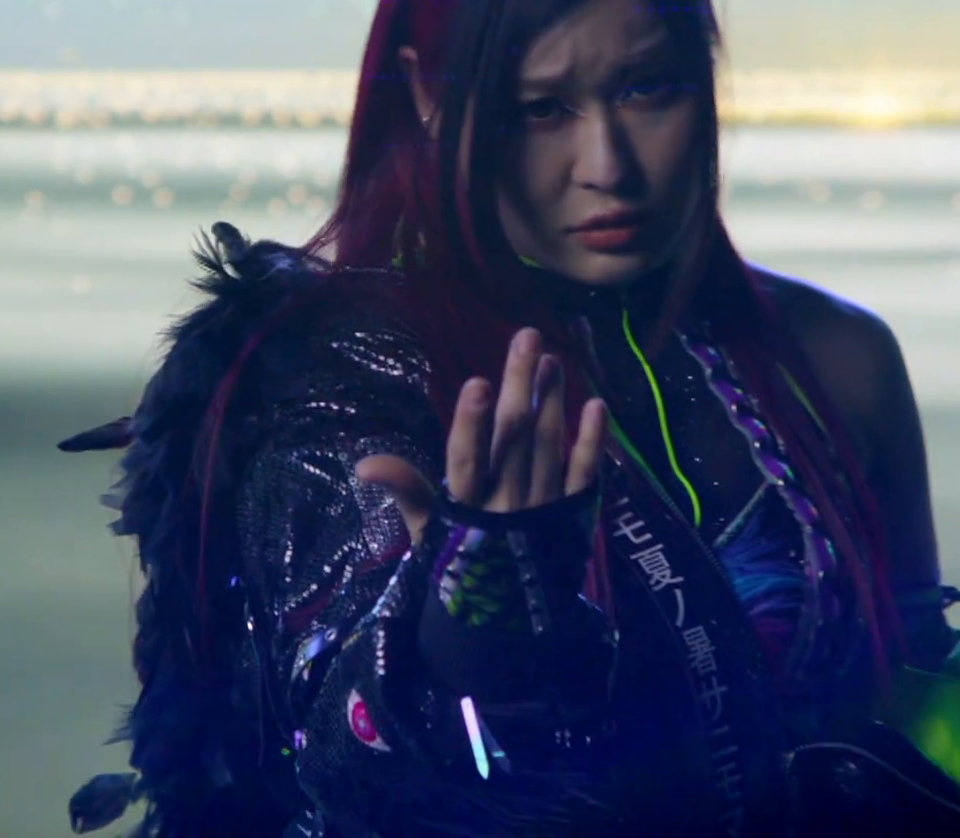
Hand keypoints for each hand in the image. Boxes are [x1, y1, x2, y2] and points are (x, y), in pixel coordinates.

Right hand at [356, 327, 606, 544]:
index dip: (471, 425)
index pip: (466, 461)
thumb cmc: (458, 565)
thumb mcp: (426, 532)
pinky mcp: (572, 516)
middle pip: (514, 438)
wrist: (504, 622)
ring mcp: (543, 509)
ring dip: (552, 400)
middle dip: (520, 385)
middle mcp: (506, 504)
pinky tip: (595, 406)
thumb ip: (406, 490)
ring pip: (549, 447)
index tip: (477, 383)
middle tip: (528, 337)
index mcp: (466, 506)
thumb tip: (364, 463)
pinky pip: (584, 476)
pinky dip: (592, 442)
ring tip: (552, 358)